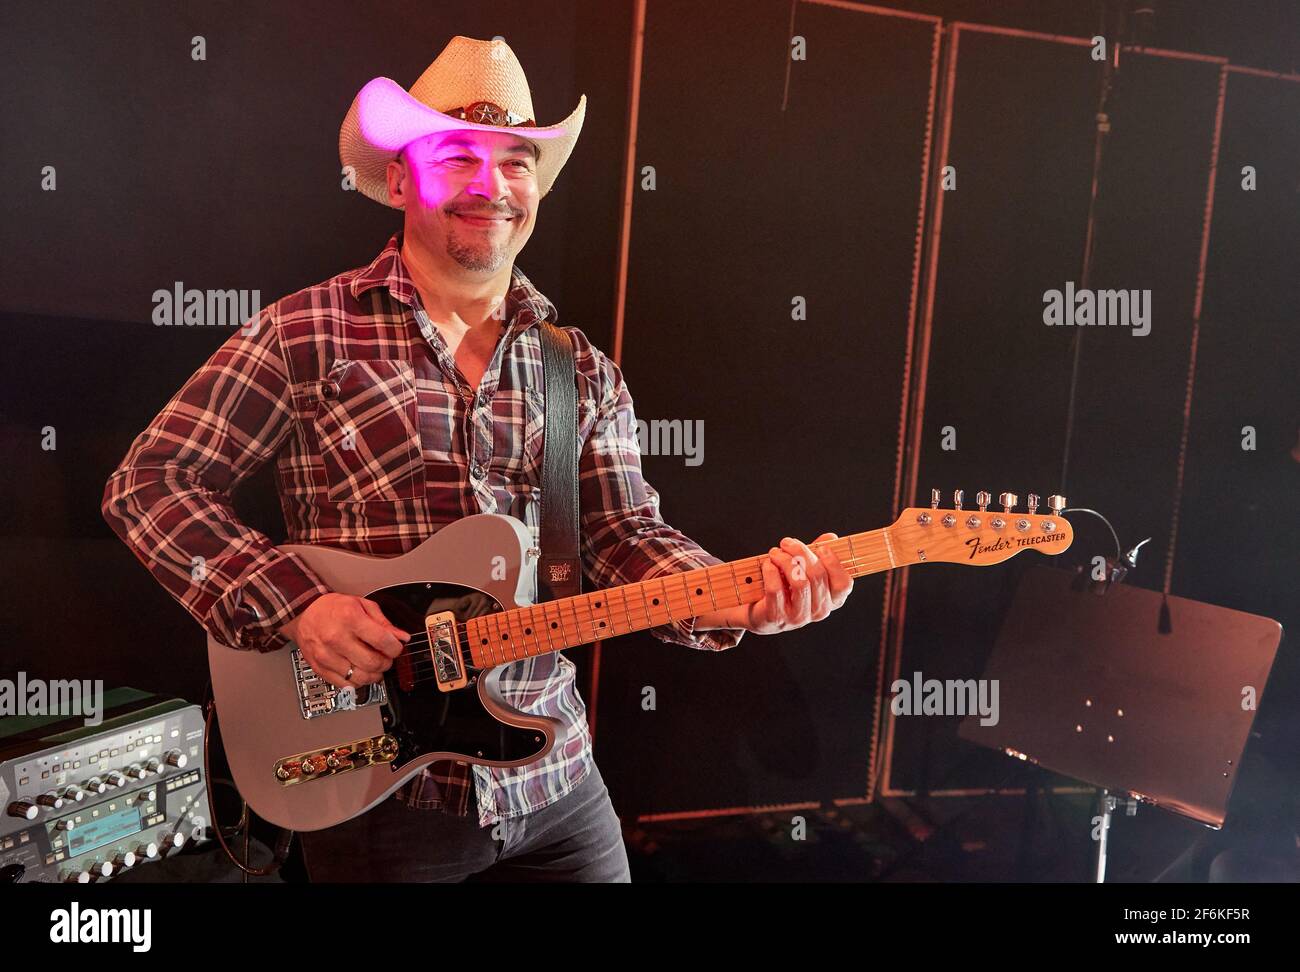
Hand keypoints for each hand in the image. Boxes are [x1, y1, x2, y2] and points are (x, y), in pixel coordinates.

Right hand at [278, 593, 409, 687]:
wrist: (304, 614)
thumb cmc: (333, 609)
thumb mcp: (362, 605)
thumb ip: (384, 622)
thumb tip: (401, 637)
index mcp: (350, 618)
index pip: (382, 641)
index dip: (395, 648)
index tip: (396, 648)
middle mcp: (336, 638)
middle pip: (372, 662)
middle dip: (386, 663)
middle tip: (386, 658)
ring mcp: (326, 655)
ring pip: (360, 677)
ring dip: (373, 675)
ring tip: (374, 666)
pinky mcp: (319, 668)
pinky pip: (345, 684)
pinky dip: (357, 681)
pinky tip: (359, 671)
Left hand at [696, 533, 853, 635]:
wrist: (758, 610)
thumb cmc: (785, 586)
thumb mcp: (804, 569)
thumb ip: (818, 554)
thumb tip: (831, 537)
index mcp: (832, 600)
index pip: (844, 583)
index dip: (833, 562)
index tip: (820, 548)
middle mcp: (819, 611)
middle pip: (817, 575)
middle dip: (801, 552)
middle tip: (786, 543)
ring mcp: (799, 617)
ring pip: (799, 582)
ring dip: (785, 561)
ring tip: (775, 553)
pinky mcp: (777, 618)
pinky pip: (777, 589)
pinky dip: (771, 571)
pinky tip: (768, 564)